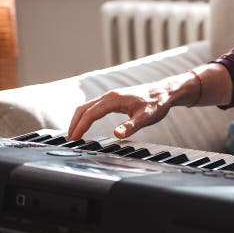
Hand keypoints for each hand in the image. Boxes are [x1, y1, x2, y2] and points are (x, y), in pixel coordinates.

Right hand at [67, 74, 196, 140]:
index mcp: (113, 100)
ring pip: (87, 106)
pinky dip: (85, 115)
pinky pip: (93, 106)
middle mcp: (109, 96)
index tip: (74, 139)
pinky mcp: (113, 99)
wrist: (164, 92)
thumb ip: (130, 126)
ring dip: (78, 119)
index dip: (80, 126)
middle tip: (69, 139)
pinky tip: (85, 124)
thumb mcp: (145, 118)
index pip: (90, 114)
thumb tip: (116, 135)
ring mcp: (110, 96)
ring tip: (74, 134)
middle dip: (74, 123)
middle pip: (84, 109)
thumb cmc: (156, 104)